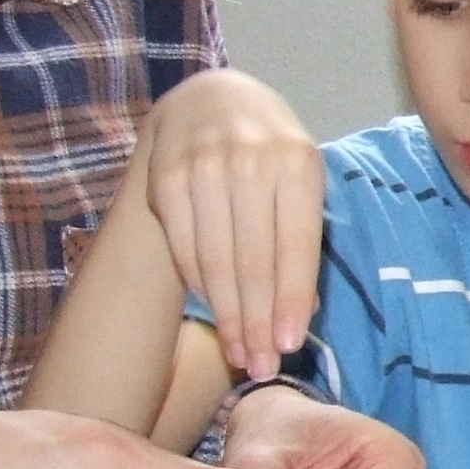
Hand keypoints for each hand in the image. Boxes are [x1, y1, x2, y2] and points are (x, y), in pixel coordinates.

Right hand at [140, 70, 323, 383]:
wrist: (210, 101)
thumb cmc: (269, 153)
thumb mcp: (299, 179)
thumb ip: (301, 236)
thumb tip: (303, 312)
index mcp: (298, 162)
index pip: (295, 247)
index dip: (291, 302)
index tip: (287, 346)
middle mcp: (252, 161)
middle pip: (254, 262)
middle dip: (257, 323)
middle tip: (261, 367)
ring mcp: (204, 167)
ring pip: (215, 261)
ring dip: (228, 317)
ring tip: (239, 354)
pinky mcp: (166, 178)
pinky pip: (184, 248)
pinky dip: (200, 288)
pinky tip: (214, 313)